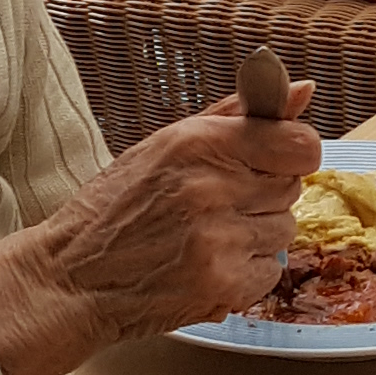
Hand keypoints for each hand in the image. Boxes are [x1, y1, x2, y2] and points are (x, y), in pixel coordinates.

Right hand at [0, 88, 322, 374]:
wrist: (70, 279)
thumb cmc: (115, 208)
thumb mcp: (166, 145)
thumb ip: (238, 115)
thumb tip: (305, 89)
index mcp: (200, 143)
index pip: (300, 144)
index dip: (292, 154)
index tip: (274, 162)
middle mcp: (213, 188)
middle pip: (291, 188)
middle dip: (263, 195)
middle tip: (217, 205)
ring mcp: (220, 240)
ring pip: (284, 230)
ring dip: (256, 236)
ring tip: (208, 237)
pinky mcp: (222, 285)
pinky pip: (270, 272)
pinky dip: (246, 273)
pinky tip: (207, 266)